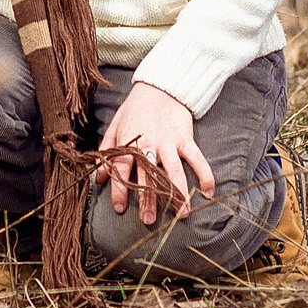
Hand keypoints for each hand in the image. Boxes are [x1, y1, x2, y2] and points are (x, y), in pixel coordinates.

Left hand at [94, 81, 213, 227]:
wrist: (160, 87)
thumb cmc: (134, 109)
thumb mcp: (115, 127)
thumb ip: (106, 152)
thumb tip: (99, 178)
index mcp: (129, 142)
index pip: (123, 169)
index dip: (119, 189)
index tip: (119, 208)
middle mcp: (149, 144)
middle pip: (148, 176)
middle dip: (148, 199)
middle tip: (148, 220)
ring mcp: (169, 142)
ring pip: (174, 171)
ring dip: (178, 194)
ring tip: (182, 215)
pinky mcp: (186, 138)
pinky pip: (197, 159)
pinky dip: (205, 175)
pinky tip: (208, 193)